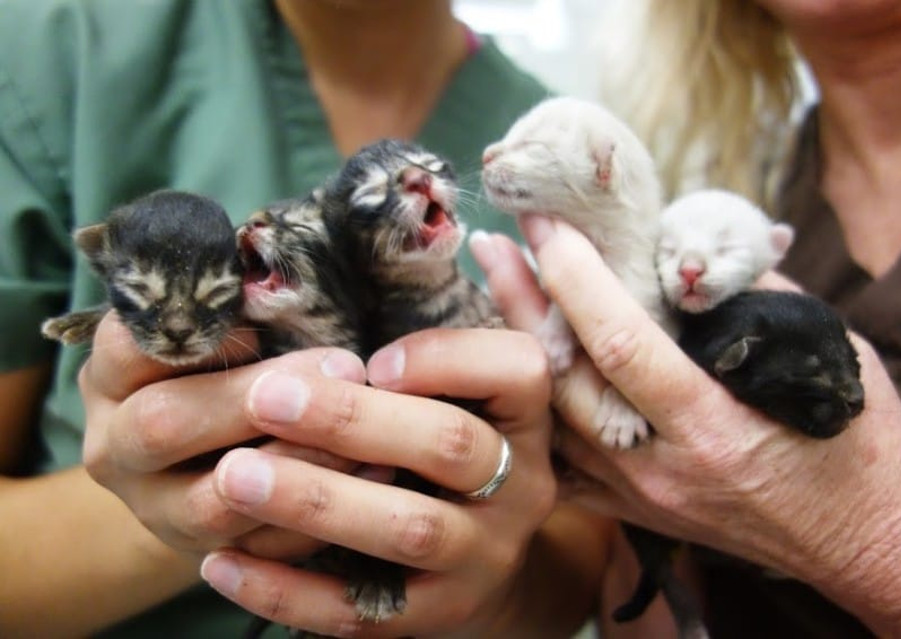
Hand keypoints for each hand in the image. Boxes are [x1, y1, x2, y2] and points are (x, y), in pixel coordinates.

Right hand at [81, 311, 364, 559]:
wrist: (199, 467)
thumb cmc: (222, 372)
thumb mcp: (215, 334)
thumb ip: (237, 309)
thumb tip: (283, 272)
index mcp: (113, 376)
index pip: (130, 345)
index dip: (198, 332)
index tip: (261, 321)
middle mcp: (116, 446)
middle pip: (165, 424)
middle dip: (257, 397)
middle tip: (344, 364)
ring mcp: (154, 509)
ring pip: (214, 502)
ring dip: (298, 464)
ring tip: (368, 432)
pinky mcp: (203, 555)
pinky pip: (260, 547)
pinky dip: (319, 518)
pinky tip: (374, 476)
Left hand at [198, 327, 555, 636]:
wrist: (490, 565)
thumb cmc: (472, 444)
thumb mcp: (490, 386)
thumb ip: (492, 315)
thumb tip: (493, 240)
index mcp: (530, 416)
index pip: (516, 370)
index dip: (444, 358)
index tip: (370, 358)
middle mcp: (520, 485)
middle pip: (451, 447)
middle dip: (355, 420)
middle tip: (264, 397)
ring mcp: (484, 556)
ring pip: (407, 529)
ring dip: (318, 500)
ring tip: (233, 474)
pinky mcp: (438, 615)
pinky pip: (364, 611)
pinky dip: (290, 590)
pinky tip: (223, 563)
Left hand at [472, 220, 900, 633]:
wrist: (865, 545)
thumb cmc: (857, 450)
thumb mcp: (829, 359)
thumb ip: (756, 299)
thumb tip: (688, 253)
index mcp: (713, 427)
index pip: (619, 341)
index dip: (575, 277)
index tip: (546, 224)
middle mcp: (660, 468)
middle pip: (566, 378)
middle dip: (523, 302)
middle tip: (491, 245)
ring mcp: (638, 496)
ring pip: (553, 419)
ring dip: (519, 346)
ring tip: (496, 286)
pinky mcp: (632, 511)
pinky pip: (562, 461)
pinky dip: (534, 410)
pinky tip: (513, 366)